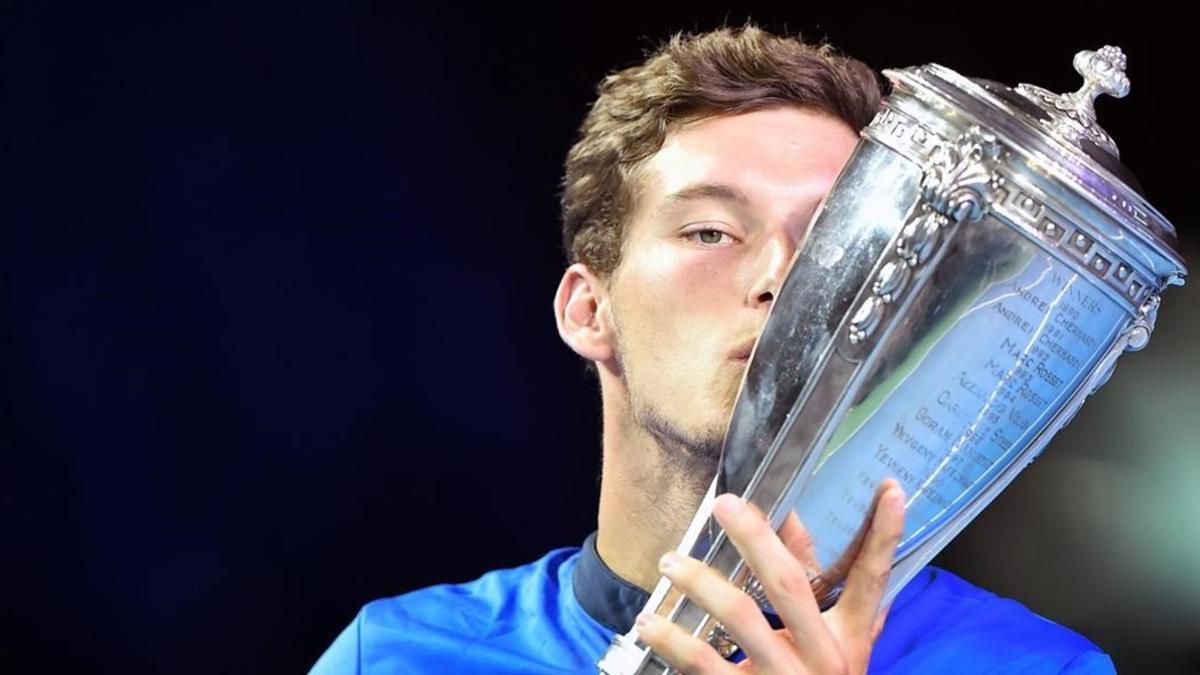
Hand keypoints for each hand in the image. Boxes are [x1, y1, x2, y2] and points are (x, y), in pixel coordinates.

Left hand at [636, 479, 905, 673]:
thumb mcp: (833, 645)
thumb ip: (817, 585)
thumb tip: (792, 520)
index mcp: (848, 639)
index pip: (872, 580)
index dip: (884, 535)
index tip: (890, 489)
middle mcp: (821, 657)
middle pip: (788, 585)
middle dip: (756, 539)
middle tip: (724, 505)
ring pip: (740, 617)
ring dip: (701, 582)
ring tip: (671, 562)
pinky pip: (702, 664)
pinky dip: (671, 641)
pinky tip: (649, 624)